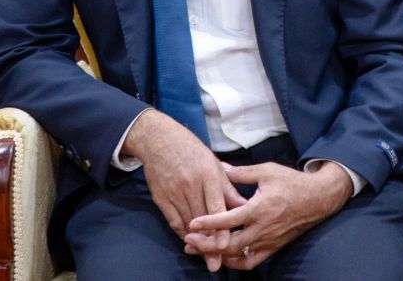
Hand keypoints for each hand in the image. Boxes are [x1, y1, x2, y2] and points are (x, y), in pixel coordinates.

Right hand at [121, 110, 244, 269]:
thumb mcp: (214, 164)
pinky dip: (182, 232)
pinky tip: (190, 242)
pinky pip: (173, 220)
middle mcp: (190, 185)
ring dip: (197, 242)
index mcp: (207, 175)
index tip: (225, 244)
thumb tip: (243, 205)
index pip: (215, 205)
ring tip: (206, 258)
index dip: (220, 226)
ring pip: (187, 223)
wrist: (160, 140)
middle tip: (216, 262)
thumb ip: (227, 187)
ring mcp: (174, 193)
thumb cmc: (192, 150)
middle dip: (209, 243)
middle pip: (202, 220)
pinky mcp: (162, 198)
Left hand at [183, 160, 352, 270]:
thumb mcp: (267, 171)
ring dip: (217, 255)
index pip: (229, 220)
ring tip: (200, 250)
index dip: (208, 222)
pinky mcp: (273, 247)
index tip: (191, 223)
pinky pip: (250, 262)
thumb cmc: (292, 183)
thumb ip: (241, 172)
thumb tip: (218, 167)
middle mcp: (263, 228)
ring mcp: (268, 241)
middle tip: (189, 240)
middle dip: (206, 245)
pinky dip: (235, 262)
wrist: (319, 198)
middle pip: (229, 244)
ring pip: (238, 257)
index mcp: (259, 208)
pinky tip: (224, 256)